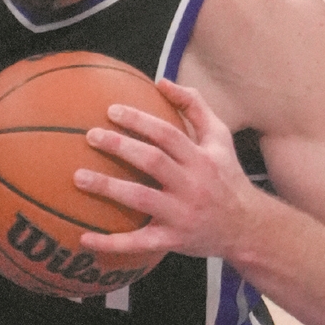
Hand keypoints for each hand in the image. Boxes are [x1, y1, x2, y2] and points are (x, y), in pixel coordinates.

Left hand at [73, 78, 262, 260]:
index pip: (167, 134)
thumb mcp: (220, 137)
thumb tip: (162, 81)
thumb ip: (194, 106)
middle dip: (120, 147)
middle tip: (90, 135)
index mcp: (201, 158)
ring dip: (108, 188)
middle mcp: (192, 185)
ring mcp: (181, 215)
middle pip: (152, 162)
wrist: (248, 228)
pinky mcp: (173, 240)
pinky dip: (111, 243)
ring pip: (141, 199)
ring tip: (77, 177)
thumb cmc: (226, 176)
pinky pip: (139, 243)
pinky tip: (83, 238)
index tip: (111, 110)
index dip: (139, 120)